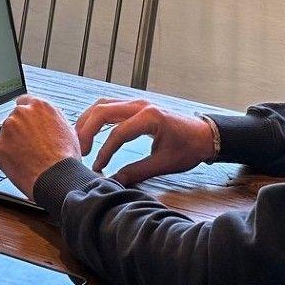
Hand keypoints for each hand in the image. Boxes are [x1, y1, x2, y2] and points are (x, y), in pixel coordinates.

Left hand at [0, 95, 81, 197]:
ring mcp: (8, 129)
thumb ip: (52, 118)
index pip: (25, 101)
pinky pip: (1, 149)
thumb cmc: (64, 157)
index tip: (26, 121)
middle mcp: (21, 113)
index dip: (27, 114)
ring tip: (28, 156)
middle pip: (15, 118)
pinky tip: (21, 163)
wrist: (55, 177)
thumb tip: (47, 118)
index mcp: (39, 106)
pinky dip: (7, 155)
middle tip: (30, 144)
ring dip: (13, 141)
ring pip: (7, 133)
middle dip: (20, 129)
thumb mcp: (67, 129)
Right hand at [76, 99, 216, 185]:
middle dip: (87, 130)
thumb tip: (114, 182)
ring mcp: (137, 102)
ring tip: (80, 141)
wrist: (205, 135)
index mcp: (150, 117)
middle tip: (80, 151)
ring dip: (88, 121)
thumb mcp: (164, 164)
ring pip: (103, 105)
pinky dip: (96, 117)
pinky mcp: (135, 106)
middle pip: (103, 111)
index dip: (104, 152)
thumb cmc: (189, 148)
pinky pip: (110, 106)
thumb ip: (137, 172)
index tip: (97, 168)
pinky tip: (90, 131)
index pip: (117, 133)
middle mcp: (141, 104)